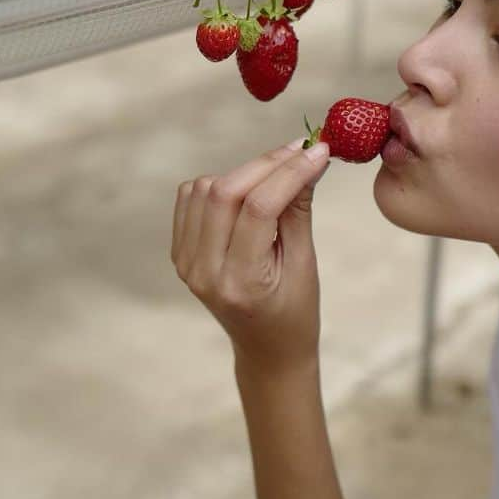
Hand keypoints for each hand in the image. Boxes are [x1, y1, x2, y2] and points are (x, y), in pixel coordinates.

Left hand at [171, 138, 331, 373]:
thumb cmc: (296, 310)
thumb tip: (310, 157)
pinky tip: (249, 194)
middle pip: (225, 191)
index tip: (318, 149)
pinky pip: (192, 197)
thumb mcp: (305, 262)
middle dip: (267, 163)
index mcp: (241, 281)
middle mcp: (204, 271)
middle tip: (301, 150)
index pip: (260, 208)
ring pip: (205, 188)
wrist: (266, 348)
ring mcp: (186, 263)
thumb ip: (300, 209)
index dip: (290, 171)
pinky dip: (221, 184)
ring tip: (278, 178)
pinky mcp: (180, 253)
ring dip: (245, 173)